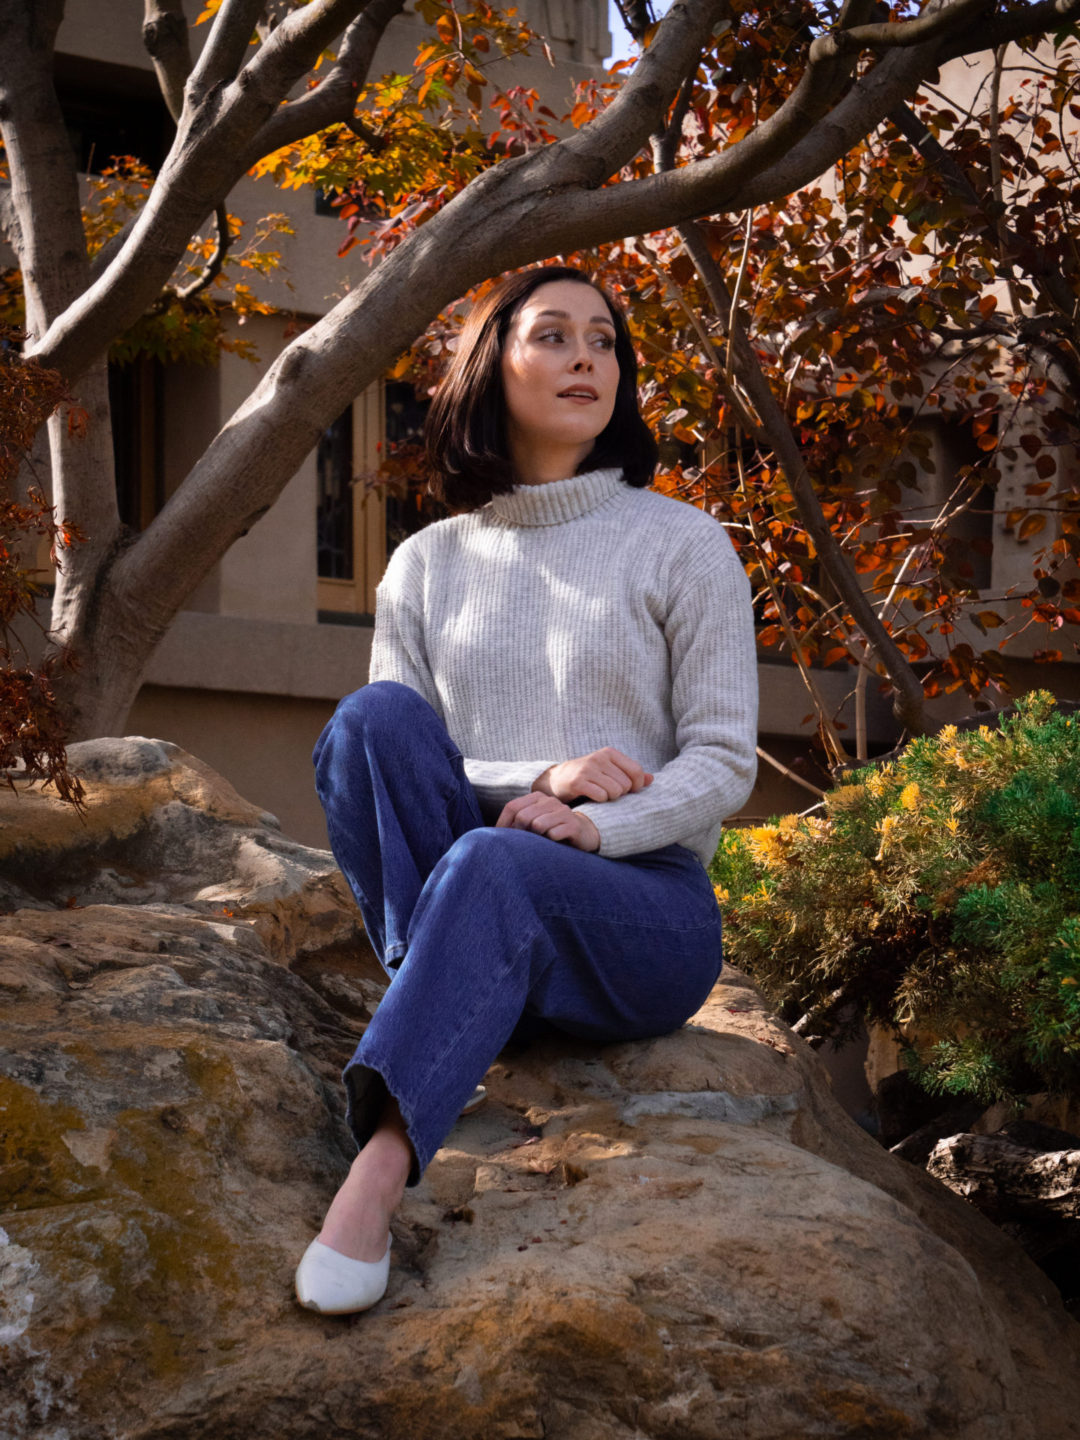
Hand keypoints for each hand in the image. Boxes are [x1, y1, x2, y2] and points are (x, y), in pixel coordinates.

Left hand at [495, 792, 600, 851]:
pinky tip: (555, 844)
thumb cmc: (552, 830)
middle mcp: (550, 801)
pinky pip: (554, 834)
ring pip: (538, 825)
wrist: (583, 833)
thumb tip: (493, 833)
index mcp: (537, 797)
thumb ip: (517, 822)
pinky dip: (550, 842)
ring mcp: (563, 812)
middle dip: (519, 833)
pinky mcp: (573, 825)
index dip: (503, 824)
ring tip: (541, 843)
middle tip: (523, 844)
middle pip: (523, 816)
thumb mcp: (533, 823)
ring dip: (536, 838)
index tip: (501, 838)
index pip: (512, 807)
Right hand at [531, 747, 652, 803]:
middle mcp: (599, 758)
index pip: (636, 771)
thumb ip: (631, 775)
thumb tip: (652, 779)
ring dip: (610, 798)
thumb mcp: (609, 771)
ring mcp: (588, 769)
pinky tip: (593, 797)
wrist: (557, 779)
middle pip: (626, 784)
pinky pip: (601, 796)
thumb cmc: (589, 776)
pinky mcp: (578, 782)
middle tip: (609, 792)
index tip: (628, 791)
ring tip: (601, 794)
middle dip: (621, 793)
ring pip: (615, 791)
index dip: (637, 786)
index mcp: (610, 753)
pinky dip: (600, 800)